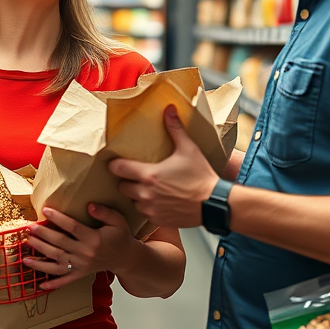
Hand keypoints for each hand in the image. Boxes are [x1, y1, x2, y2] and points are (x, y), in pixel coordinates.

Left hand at [22, 205, 135, 290]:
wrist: (126, 258)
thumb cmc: (120, 237)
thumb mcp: (117, 221)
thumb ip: (104, 212)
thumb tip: (89, 205)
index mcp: (94, 238)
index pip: (72, 227)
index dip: (58, 218)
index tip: (45, 210)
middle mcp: (86, 253)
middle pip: (60, 244)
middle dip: (43, 236)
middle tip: (30, 228)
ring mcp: (82, 266)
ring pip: (58, 262)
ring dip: (41, 258)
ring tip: (26, 251)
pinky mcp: (81, 274)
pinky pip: (65, 280)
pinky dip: (53, 284)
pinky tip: (40, 285)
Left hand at [109, 105, 220, 227]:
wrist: (214, 203)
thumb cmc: (201, 176)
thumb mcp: (188, 149)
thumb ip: (175, 128)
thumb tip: (169, 109)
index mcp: (149, 175)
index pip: (118, 169)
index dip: (115, 165)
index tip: (116, 162)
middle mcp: (146, 193)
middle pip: (122, 186)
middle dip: (127, 180)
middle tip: (138, 175)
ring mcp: (150, 209)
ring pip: (132, 201)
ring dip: (137, 195)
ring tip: (150, 189)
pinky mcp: (157, 220)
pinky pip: (144, 213)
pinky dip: (148, 207)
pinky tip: (159, 200)